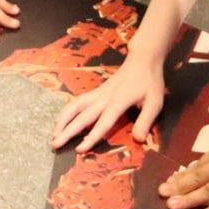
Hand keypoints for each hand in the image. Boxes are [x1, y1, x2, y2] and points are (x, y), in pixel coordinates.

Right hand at [51, 48, 165, 151]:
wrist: (143, 59)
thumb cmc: (150, 82)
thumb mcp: (155, 102)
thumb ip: (146, 121)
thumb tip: (138, 140)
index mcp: (119, 101)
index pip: (103, 122)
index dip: (91, 136)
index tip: (80, 149)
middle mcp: (105, 97)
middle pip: (82, 115)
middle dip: (68, 130)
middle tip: (54, 145)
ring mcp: (99, 93)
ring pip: (76, 105)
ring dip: (63, 119)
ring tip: (54, 134)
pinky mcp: (97, 91)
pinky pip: (78, 101)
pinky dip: (67, 111)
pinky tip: (62, 120)